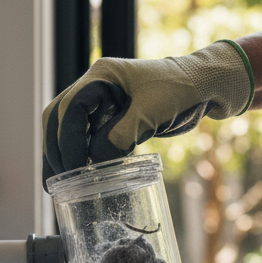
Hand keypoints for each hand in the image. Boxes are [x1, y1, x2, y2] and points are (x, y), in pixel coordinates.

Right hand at [42, 40, 253, 183]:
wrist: (205, 86)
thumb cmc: (183, 89)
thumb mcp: (150, 113)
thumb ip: (120, 136)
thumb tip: (93, 164)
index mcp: (101, 76)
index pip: (70, 109)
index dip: (68, 141)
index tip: (75, 169)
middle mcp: (95, 87)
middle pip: (58, 118)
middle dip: (55, 150)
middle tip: (59, 182)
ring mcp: (101, 103)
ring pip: (66, 130)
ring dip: (61, 156)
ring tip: (59, 186)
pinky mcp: (110, 119)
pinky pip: (85, 138)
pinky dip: (78, 157)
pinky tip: (77, 177)